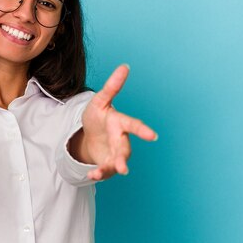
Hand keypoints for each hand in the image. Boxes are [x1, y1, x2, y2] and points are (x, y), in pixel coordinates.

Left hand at [75, 65, 157, 180]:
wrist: (89, 134)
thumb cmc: (98, 116)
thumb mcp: (100, 100)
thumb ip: (112, 86)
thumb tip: (124, 66)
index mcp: (120, 123)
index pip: (133, 126)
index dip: (143, 131)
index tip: (153, 136)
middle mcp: (120, 140)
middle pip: (124, 149)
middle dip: (123, 158)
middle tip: (123, 168)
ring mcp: (114, 153)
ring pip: (116, 163)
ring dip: (110, 169)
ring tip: (99, 172)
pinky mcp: (107, 164)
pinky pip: (104, 171)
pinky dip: (98, 174)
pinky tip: (91, 175)